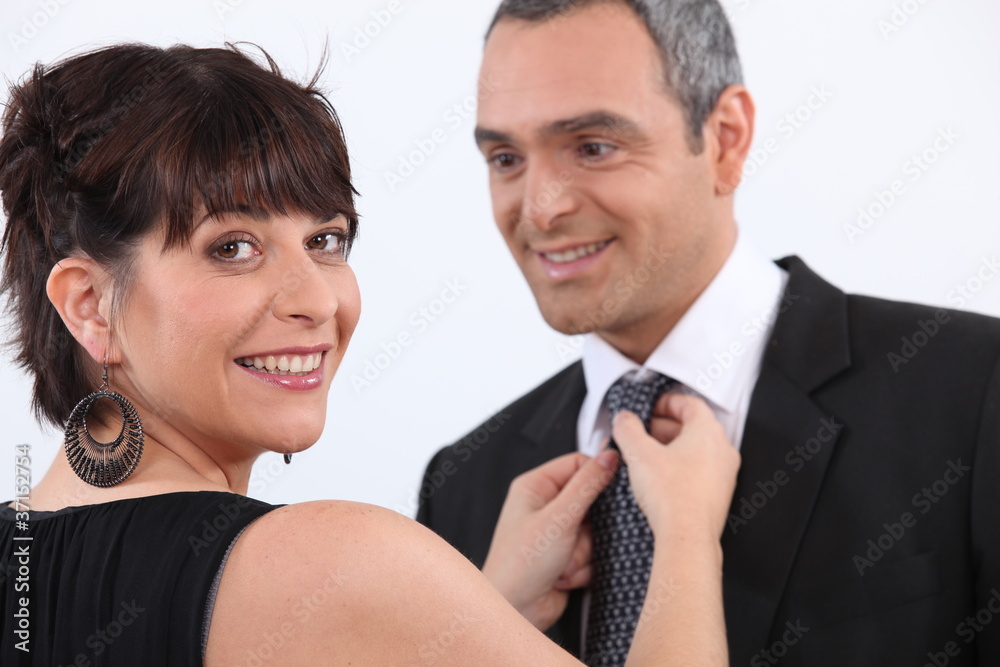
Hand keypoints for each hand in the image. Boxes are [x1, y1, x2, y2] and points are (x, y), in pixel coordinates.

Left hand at [482, 450, 618, 630]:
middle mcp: (544, 506)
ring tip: (562, 564)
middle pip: (591, 502)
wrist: (514, 610)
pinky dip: (582, 568)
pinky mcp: (566, 555)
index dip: (596, 477)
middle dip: (588, 529)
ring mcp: (556, 532)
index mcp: (536, 486)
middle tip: (574, 539)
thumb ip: (587, 485)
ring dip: (583, 553)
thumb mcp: (559, 519)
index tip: (610, 491)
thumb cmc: (520, 564)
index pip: (578, 464)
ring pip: (594, 532)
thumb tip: (609, 456)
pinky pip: (592, 554)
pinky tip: (562, 577)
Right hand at [614, 393, 739, 540]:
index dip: (666, 402)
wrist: (686, 537)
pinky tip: (658, 478)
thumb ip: (628, 428)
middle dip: (663, 426)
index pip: (690, 403)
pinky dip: (679, 468)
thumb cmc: (672, 496)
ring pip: (695, 450)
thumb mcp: (639, 453)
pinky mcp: (717, 495)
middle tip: (641, 432)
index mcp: (708, 432)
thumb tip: (624, 419)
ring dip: (670, 448)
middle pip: (692, 426)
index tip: (650, 407)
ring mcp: (723, 475)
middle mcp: (722, 451)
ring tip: (644, 456)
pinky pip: (699, 471)